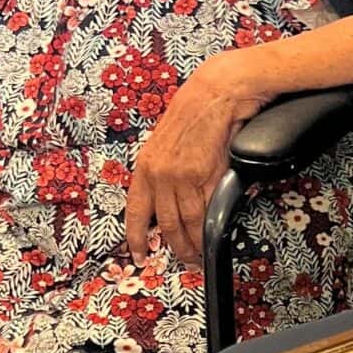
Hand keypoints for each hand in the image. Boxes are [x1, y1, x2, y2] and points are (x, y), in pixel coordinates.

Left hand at [125, 60, 244, 267]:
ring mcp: (181, 175)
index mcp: (146, 165)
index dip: (135, 237)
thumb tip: (173, 197)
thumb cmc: (197, 110)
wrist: (217, 91)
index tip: (138, 255)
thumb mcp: (169, 142)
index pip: (135, 211)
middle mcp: (159, 172)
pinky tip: (212, 235)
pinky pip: (206, 210)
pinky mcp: (204, 174)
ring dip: (193, 243)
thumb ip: (167, 170)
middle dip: (174, 247)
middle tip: (184, 261)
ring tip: (200, 255)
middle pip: (165, 224)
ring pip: (186, 222)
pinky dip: (209, 227)